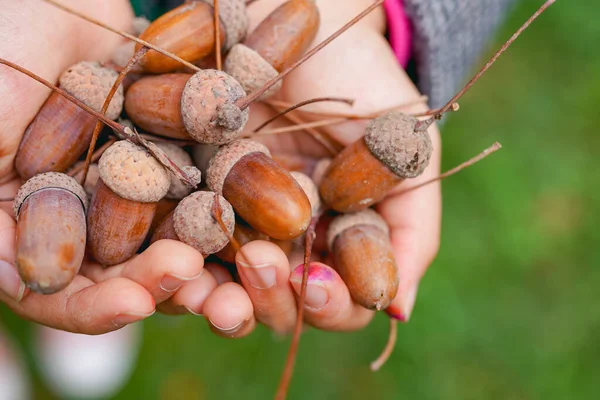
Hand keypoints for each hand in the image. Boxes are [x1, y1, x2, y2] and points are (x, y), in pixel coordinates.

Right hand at [0, 0, 207, 333]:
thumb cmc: (0, 35)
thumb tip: (13, 277)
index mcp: (20, 218)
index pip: (51, 288)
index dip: (90, 306)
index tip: (133, 302)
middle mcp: (76, 214)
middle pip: (117, 276)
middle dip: (158, 287)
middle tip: (201, 290)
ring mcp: (124, 190)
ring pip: (162, 245)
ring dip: (203, 267)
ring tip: (240, 278)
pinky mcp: (166, 163)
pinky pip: (197, 198)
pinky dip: (222, 215)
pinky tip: (255, 230)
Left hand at [158, 0, 440, 336]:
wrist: (304, 21)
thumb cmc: (365, 83)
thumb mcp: (405, 152)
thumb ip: (412, 228)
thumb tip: (398, 310)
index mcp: (336, 240)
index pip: (336, 301)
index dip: (329, 304)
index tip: (314, 280)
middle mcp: (287, 242)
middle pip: (279, 305)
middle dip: (272, 301)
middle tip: (264, 268)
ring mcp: (237, 223)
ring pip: (226, 289)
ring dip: (220, 301)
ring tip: (210, 294)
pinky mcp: (192, 196)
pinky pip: (180, 243)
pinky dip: (177, 262)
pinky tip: (174, 265)